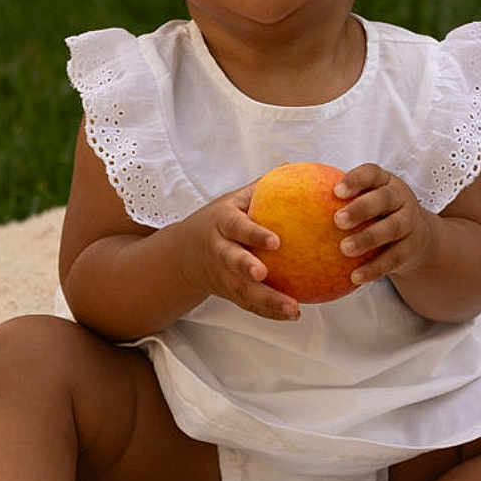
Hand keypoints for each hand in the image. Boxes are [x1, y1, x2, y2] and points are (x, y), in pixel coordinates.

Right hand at [179, 183, 300, 321]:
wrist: (185, 254)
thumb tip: (294, 166)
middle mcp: (219, 251)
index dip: (254, 234)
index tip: (275, 241)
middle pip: (232, 262)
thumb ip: (261, 188)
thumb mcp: (234, 200)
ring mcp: (222, 275)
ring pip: (242, 291)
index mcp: (222, 224)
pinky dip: (269, 312)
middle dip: (246, 269)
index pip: (237, 227)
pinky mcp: (228, 293)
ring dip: (267, 301)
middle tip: (264, 276)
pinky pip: (249, 304)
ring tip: (293, 309)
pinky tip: (292, 313)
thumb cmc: (220, 220)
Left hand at [333, 164, 435, 285]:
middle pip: (384, 199)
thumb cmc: (373, 213)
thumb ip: (327, 190)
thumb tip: (281, 172)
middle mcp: (400, 198)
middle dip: (361, 208)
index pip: (371, 173)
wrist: (414, 237)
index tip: (336, 191)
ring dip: (368, 239)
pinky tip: (355, 278)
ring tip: (344, 249)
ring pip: (392, 228)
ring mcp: (410, 223)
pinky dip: (375, 269)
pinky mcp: (412, 248)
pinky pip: (394, 259)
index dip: (355, 180)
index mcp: (383, 181)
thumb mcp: (361, 196)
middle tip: (337, 220)